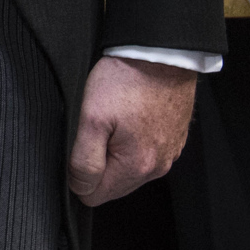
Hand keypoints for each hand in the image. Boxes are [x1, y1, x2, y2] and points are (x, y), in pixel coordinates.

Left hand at [67, 55, 196, 205]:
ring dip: (113, 152)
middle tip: (94, 129)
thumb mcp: (91, 118)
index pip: (93, 195)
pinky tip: (127, 118)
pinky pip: (144, 154)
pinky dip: (131, 141)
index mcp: (137, 167)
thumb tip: (80, 187)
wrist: (161, 54)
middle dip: (97, 164)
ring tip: (111, 120)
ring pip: (128, 170)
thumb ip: (84, 160)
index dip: (76, 174)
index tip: (77, 145)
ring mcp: (169, 154)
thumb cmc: (126, 80)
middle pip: (112, 185)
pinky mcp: (173, 140)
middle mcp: (158, 167)